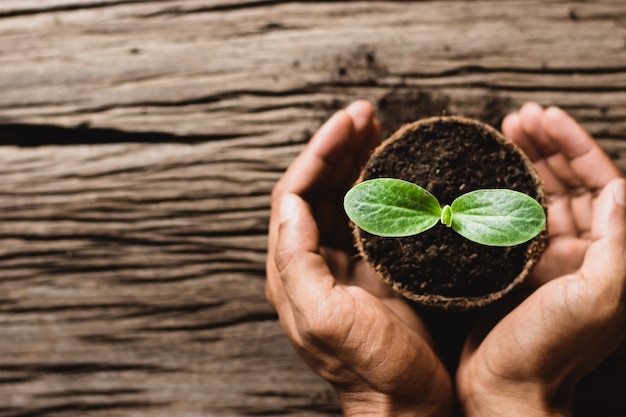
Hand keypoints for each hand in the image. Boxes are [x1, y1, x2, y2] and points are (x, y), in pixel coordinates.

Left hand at [266, 101, 452, 416]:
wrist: (405, 405)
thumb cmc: (371, 369)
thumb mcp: (325, 318)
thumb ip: (297, 261)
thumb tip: (290, 204)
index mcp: (293, 270)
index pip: (294, 194)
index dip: (318, 153)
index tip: (349, 123)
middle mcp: (312, 262)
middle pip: (316, 187)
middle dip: (337, 146)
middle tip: (365, 114)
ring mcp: (343, 264)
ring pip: (341, 197)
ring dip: (355, 160)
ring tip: (376, 127)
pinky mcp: (372, 269)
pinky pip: (368, 216)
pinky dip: (377, 186)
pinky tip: (392, 169)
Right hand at [456, 103, 625, 415]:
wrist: (505, 389)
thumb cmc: (549, 351)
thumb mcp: (598, 299)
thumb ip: (618, 245)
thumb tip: (620, 188)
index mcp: (607, 256)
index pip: (601, 184)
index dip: (576, 145)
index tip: (547, 117)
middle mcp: (581, 253)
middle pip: (569, 182)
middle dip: (547, 145)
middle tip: (520, 117)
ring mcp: (545, 259)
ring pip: (539, 196)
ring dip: (524, 162)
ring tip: (504, 133)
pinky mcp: (513, 267)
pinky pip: (509, 218)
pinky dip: (500, 192)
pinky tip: (485, 175)